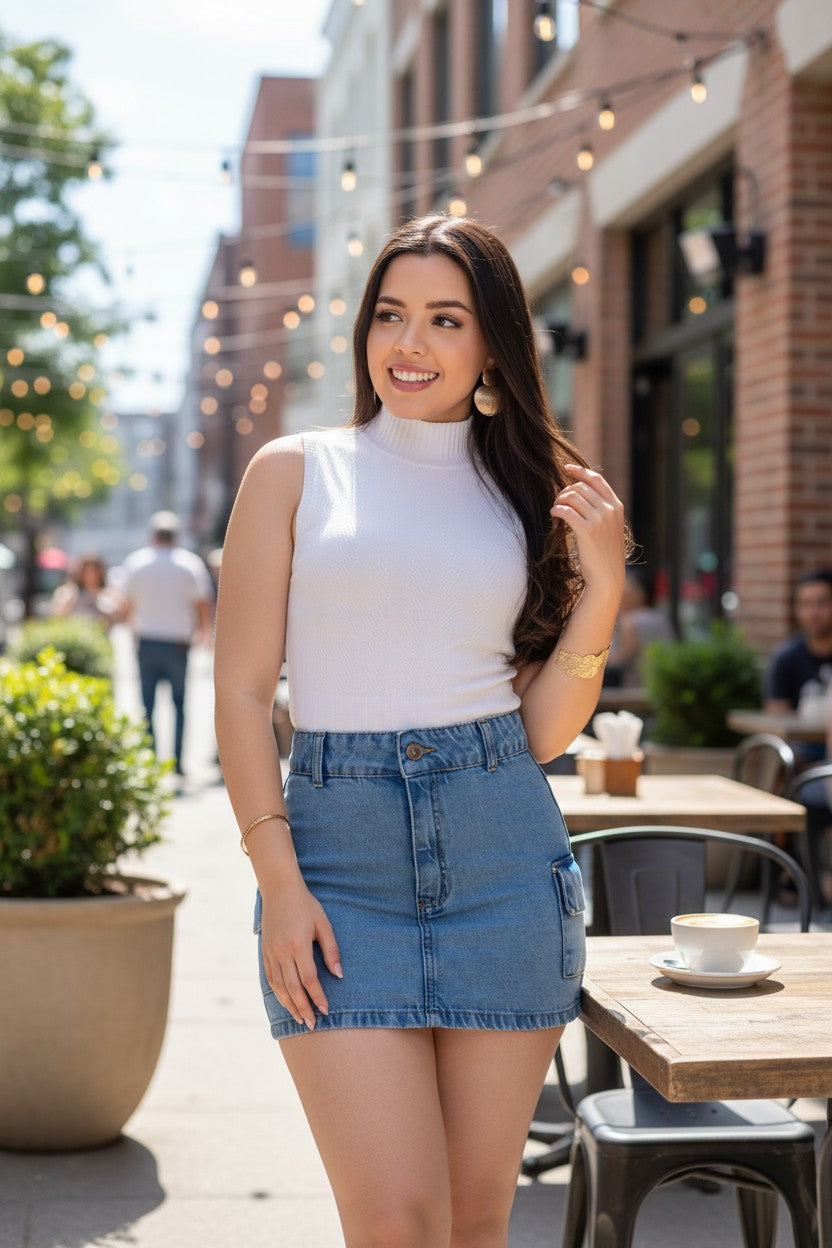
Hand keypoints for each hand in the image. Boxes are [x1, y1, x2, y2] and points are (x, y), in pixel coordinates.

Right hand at [260, 879, 342, 1029]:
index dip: (318, 997)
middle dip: (303, 1008)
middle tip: (311, 1024)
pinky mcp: (265, 952)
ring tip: (299, 1018)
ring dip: (289, 1005)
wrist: (279, 890)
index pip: (309, 980)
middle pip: (293, 988)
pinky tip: (285, 1001)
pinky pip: (271, 978)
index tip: (325, 1010)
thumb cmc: (306, 905)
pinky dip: (278, 992)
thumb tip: (339, 974)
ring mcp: (271, 953)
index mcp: (298, 945)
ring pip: (280, 986)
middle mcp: (282, 952)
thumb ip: (331, 950)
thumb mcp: (323, 924)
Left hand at [550, 464, 625, 593]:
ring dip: (559, 500)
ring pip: (572, 496)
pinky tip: (554, 514)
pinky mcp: (587, 531)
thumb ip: (602, 510)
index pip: (596, 480)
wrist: (608, 577)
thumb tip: (580, 494)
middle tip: (558, 501)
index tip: (566, 468)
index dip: (580, 471)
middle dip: (565, 491)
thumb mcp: (609, 528)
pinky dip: (557, 510)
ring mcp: (600, 519)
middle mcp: (610, 510)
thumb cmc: (604, 554)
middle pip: (581, 487)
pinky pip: (567, 511)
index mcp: (616, 506)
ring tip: (555, 509)